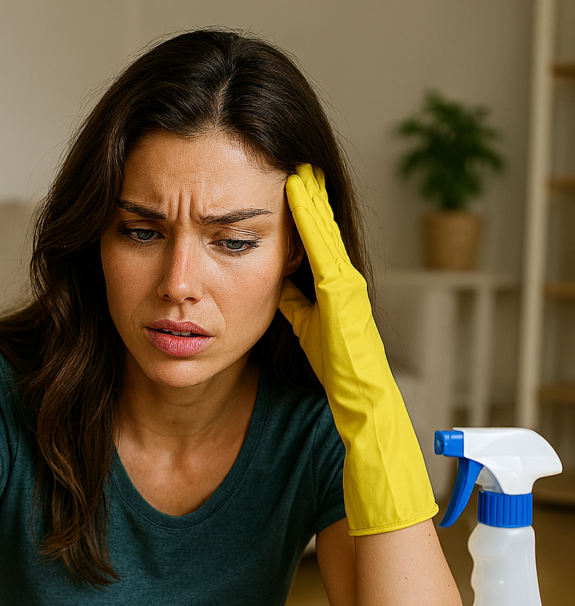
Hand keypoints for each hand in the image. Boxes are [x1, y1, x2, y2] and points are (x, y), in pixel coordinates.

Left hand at [279, 164, 436, 534]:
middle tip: (288, 155)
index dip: (302, 213)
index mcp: (336, 292)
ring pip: (326, 235)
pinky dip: (314, 223)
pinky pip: (325, 253)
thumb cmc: (340, 376)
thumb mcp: (309, 330)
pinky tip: (299, 196)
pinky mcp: (346, 300)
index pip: (315, 244)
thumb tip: (277, 285)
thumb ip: (296, 306)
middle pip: (321, 232)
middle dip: (307, 195)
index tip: (283, 181)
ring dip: (312, 200)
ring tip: (294, 165)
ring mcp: (348, 289)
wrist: (366, 411)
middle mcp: (345, 284)